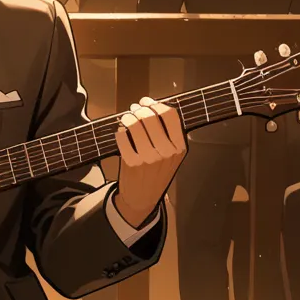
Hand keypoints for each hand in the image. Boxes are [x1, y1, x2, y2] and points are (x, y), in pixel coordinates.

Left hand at [114, 97, 186, 229]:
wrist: (143, 197)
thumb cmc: (157, 173)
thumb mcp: (172, 155)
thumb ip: (168, 134)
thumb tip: (152, 106)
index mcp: (179, 147)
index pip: (170, 115)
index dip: (156, 104)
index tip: (148, 102)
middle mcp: (166, 152)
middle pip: (150, 117)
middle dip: (139, 109)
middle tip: (134, 109)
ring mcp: (148, 157)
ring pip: (135, 124)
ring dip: (128, 116)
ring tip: (127, 117)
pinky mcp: (131, 161)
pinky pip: (122, 136)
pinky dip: (120, 130)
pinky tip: (122, 132)